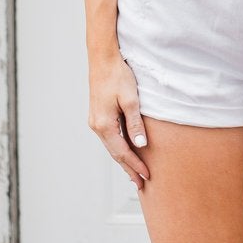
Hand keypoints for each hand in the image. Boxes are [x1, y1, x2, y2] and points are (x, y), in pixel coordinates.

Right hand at [88, 50, 150, 188]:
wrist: (103, 59)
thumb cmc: (118, 76)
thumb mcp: (130, 100)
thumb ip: (135, 124)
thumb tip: (141, 145)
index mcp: (104, 124)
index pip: (122, 152)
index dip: (135, 165)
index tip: (147, 176)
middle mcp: (96, 126)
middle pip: (115, 153)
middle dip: (128, 169)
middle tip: (141, 184)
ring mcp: (95, 121)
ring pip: (111, 147)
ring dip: (123, 160)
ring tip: (134, 173)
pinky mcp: (98, 115)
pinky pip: (110, 138)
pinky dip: (118, 148)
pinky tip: (125, 152)